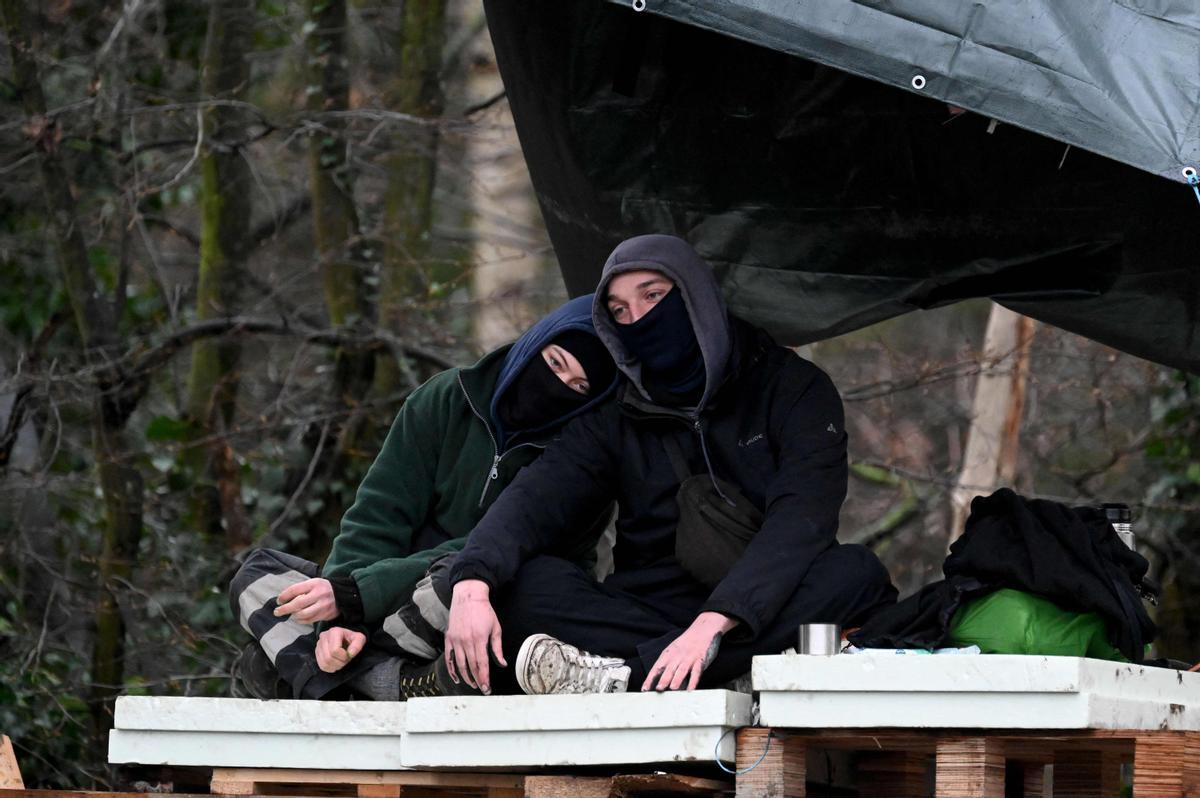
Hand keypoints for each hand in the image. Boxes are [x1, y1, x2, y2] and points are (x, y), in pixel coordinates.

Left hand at [274, 577, 338, 622]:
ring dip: (294, 615)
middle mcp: (319, 594)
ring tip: (292, 614)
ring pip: (303, 614)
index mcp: (314, 584)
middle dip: (285, 609)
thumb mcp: (313, 583)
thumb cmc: (323, 588)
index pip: (295, 589)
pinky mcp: (326, 614)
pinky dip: (301, 620)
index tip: (278, 601)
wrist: (344, 594)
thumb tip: (282, 599)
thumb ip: (300, 589)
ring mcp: (323, 605)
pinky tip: (299, 618)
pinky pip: (309, 620)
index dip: (284, 596)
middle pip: (298, 604)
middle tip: (277, 612)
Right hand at [315, 627, 365, 672]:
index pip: (335, 650)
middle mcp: (324, 636)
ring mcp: (319, 644)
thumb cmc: (352, 638)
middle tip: (346, 660)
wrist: (346, 638)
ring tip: (341, 662)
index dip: (343, 657)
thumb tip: (350, 653)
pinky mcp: (317, 651)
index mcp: (334, 632)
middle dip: (339, 663)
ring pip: (324, 662)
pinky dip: (329, 668)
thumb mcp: (360, 638)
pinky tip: (335, 664)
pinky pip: (321, 665)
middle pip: (328, 657)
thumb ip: (358, 645)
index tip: (349, 655)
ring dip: (335, 666)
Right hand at [444, 580, 505, 694]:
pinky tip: (457, 678)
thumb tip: (502, 664)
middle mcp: (466, 641)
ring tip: (473, 685)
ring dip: (466, 677)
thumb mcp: (496, 628)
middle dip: (477, 680)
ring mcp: (456, 640)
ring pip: (460, 665)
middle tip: (483, 689)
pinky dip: (452, 669)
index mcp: (480, 639)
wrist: (468, 597)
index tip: (487, 688)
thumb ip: (498, 648)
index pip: (482, 664)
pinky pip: (449, 658)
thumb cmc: (484, 611)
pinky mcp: (449, 638)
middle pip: (471, 667)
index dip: (485, 678)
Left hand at [642, 612, 737, 691]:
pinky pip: (696, 672)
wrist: (703, 629)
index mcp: (668, 655)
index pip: (656, 668)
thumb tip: (665, 685)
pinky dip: (693, 681)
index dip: (650, 679)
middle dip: (663, 680)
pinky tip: (691, 689)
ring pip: (682, 671)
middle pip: (669, 670)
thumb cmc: (686, 644)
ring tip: (673, 688)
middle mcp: (677, 657)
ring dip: (677, 680)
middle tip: (659, 689)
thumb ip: (670, 667)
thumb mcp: (674, 652)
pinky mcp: (700, 660)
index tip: (644, 689)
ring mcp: (689, 658)